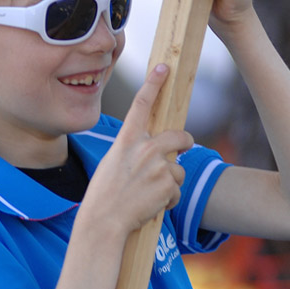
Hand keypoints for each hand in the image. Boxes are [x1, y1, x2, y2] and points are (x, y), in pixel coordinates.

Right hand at [84, 64, 192, 233]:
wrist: (103, 221)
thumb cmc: (104, 195)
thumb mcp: (112, 164)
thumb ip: (134, 153)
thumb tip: (158, 153)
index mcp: (126, 141)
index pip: (141, 105)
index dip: (153, 84)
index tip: (164, 67)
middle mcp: (145, 148)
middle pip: (178, 136)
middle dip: (185, 142)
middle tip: (186, 145)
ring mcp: (159, 166)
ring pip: (178, 170)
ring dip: (169, 183)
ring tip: (147, 195)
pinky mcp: (169, 185)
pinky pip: (176, 191)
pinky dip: (167, 200)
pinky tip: (150, 206)